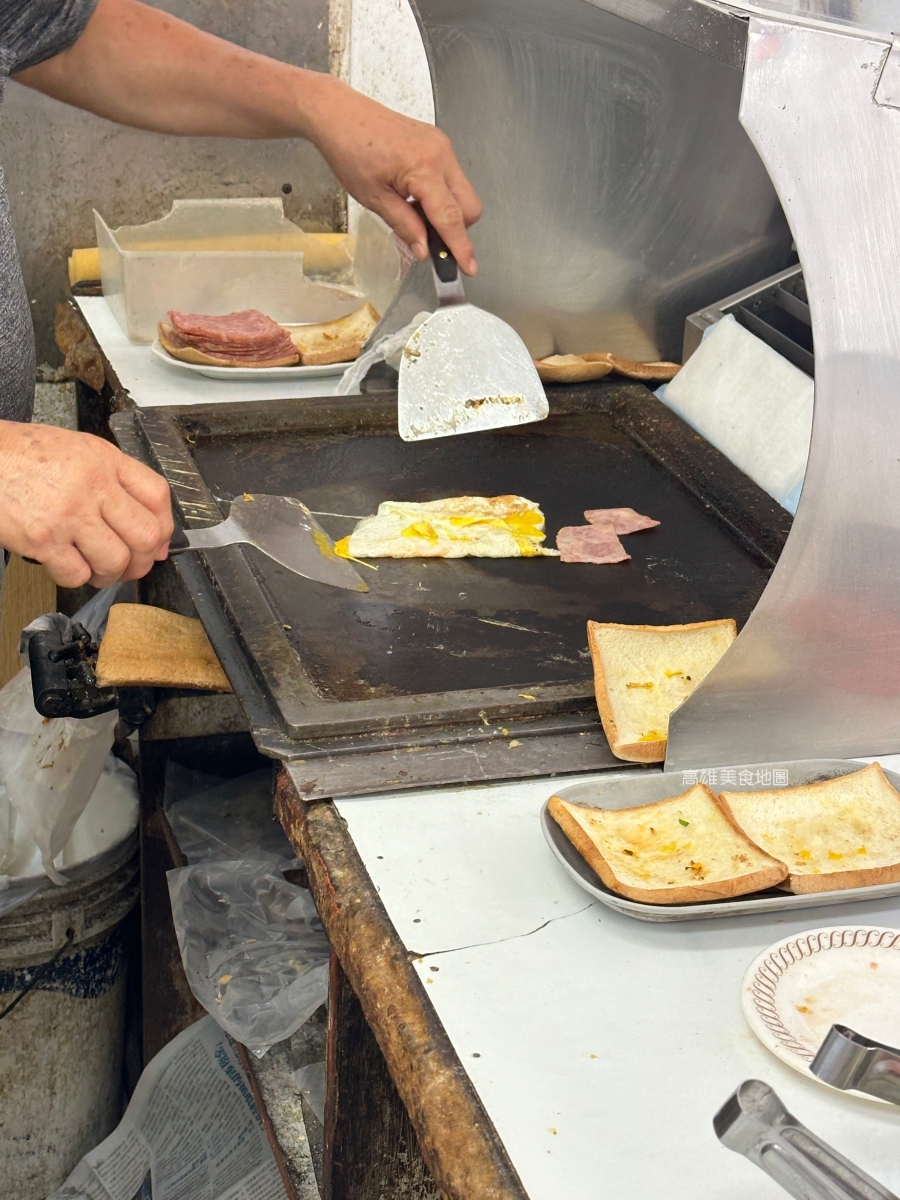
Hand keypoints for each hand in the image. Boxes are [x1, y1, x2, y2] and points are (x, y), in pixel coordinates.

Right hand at [0, 422, 173, 587]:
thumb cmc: (22, 454)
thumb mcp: (78, 450)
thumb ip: (116, 481)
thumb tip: (150, 529)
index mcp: (104, 460)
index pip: (158, 496)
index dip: (165, 527)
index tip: (160, 542)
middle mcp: (92, 485)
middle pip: (146, 535)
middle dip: (143, 559)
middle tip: (130, 563)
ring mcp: (68, 514)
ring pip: (116, 561)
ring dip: (110, 573)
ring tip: (96, 566)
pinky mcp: (42, 539)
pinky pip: (77, 575)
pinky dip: (76, 577)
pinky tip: (67, 563)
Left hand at [305, 77, 482, 274]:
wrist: (340, 114)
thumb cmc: (349, 148)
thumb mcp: (373, 198)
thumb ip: (404, 226)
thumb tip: (423, 249)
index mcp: (423, 168)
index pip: (451, 217)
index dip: (461, 246)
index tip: (468, 267)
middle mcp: (440, 154)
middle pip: (469, 207)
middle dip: (457, 230)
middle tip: (429, 241)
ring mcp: (441, 146)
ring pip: (463, 193)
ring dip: (447, 213)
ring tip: (414, 214)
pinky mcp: (437, 143)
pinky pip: (452, 178)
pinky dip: (441, 196)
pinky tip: (416, 198)